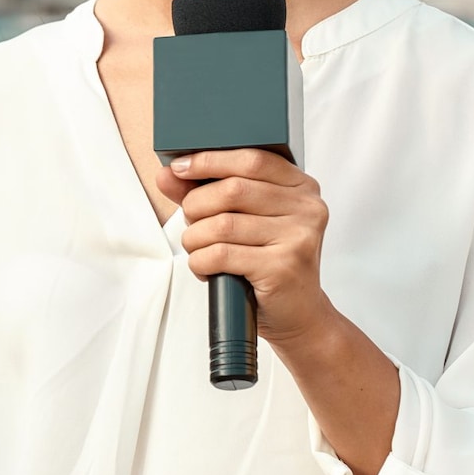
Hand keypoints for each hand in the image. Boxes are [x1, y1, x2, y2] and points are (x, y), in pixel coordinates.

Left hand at [156, 148, 335, 348]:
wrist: (298, 315)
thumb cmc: (269, 263)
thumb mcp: (243, 221)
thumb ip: (207, 194)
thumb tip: (167, 175)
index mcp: (301, 188)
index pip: (252, 159)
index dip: (210, 161)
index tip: (180, 168)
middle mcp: (306, 208)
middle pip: (232, 190)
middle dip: (196, 205)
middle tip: (192, 223)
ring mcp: (298, 237)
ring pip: (222, 224)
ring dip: (195, 238)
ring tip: (198, 249)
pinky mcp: (283, 267)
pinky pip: (221, 254)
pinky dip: (200, 261)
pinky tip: (205, 267)